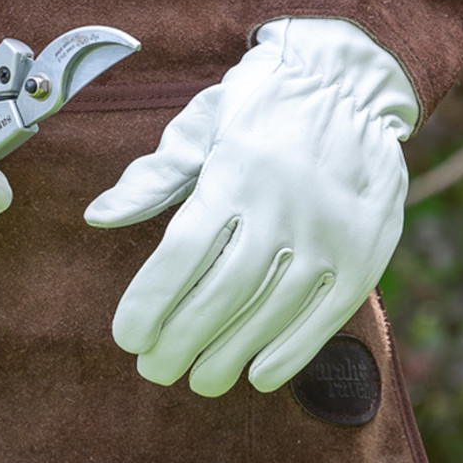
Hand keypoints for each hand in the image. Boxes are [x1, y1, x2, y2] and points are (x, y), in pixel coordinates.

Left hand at [84, 18, 417, 393]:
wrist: (350, 82)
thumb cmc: (259, 106)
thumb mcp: (201, 125)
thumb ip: (152, 177)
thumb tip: (97, 216)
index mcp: (235, 173)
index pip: (182, 254)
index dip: (150, 303)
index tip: (126, 337)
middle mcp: (282, 206)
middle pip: (222, 294)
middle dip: (180, 341)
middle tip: (153, 370)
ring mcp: (328, 233)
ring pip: (269, 312)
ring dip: (228, 355)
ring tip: (197, 379)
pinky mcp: (365, 253)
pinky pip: (324, 316)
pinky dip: (290, 352)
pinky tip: (257, 374)